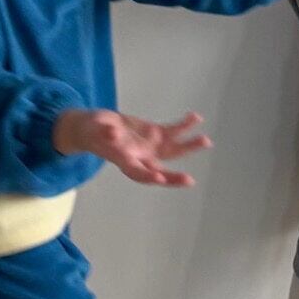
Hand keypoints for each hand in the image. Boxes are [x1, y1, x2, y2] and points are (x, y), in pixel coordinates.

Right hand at [53, 108, 211, 186]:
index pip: (137, 172)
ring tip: (206, 141)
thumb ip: (104, 132)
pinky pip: (173, 131)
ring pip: (173, 150)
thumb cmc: (92, 131)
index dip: (147, 175)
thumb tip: (113, 133)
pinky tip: (196, 118)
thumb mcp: (94, 130)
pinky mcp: (156, 134)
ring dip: (189, 146)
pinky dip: (184, 125)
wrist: (97, 127)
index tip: (158, 178)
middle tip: (188, 181)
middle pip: (160, 169)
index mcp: (125, 161)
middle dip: (174, 177)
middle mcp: (142, 159)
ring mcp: (151, 148)